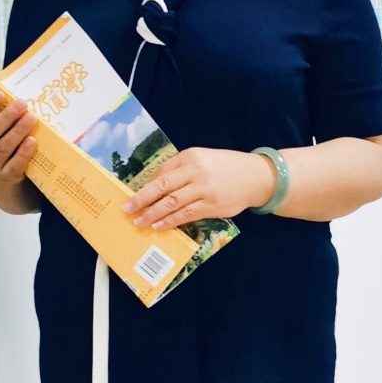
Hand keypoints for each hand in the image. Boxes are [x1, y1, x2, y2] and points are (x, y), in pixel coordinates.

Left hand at [121, 147, 273, 229]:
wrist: (255, 177)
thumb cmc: (225, 167)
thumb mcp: (202, 159)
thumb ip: (181, 169)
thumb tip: (157, 184)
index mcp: (191, 156)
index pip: (162, 171)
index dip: (146, 184)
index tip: (133, 194)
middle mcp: (195, 171)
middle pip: (162, 186)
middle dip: (142, 199)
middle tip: (127, 209)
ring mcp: (204, 189)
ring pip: (172, 203)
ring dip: (153, 213)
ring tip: (139, 221)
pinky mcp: (211, 206)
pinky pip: (186, 214)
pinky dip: (171, 221)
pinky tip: (159, 226)